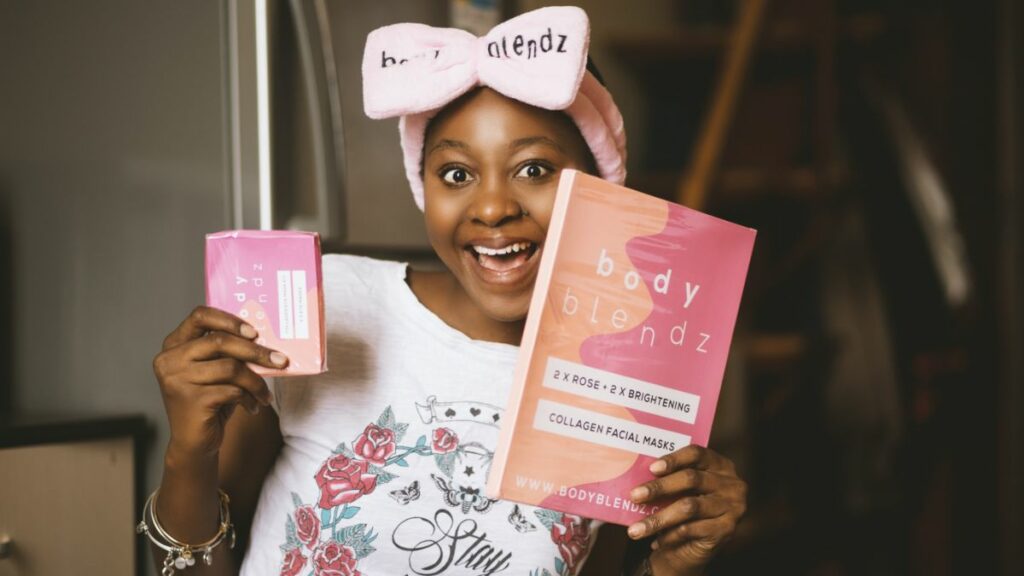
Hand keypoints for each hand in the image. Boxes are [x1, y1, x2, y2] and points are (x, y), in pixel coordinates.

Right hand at [152, 306, 287, 457]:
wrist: (194, 443)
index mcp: (174, 345)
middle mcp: (170, 359)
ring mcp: (177, 380)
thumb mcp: (215, 372)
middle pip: (220, 341)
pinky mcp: (191, 400)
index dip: (229, 320)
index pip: (200, 316)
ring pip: (231, 367)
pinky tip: (253, 406)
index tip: (255, 332)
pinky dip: (249, 398)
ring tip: (265, 394)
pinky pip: (232, 390)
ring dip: (256, 382)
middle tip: (281, 360)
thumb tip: (264, 337)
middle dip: (256, 351)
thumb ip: (227, 352)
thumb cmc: (210, 401)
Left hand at [626, 445, 746, 574]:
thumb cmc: (685, 507)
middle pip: (691, 479)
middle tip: (634, 496)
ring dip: (658, 519)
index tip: (652, 468)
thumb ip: (669, 479)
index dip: (674, 459)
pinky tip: (654, 541)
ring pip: (688, 507)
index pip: (697, 454)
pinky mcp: (726, 530)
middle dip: (659, 487)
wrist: (698, 547)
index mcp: (720, 465)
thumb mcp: (681, 489)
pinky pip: (691, 530)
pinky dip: (669, 536)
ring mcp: (732, 507)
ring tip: (635, 529)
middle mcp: (731, 484)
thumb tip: (636, 476)